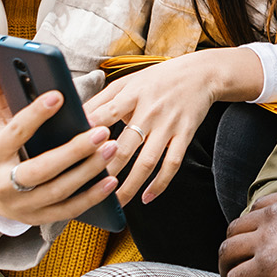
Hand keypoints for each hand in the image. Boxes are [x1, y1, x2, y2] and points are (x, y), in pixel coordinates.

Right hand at [0, 60, 118, 225]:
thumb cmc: (4, 149)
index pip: (14, 133)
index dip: (35, 114)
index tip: (59, 96)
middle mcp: (2, 185)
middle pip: (40, 169)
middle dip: (72, 151)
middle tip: (101, 131)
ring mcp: (22, 206)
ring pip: (58, 190)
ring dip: (88, 170)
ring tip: (112, 147)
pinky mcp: (39, 219)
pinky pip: (69, 210)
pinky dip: (92, 196)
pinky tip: (112, 180)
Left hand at [84, 47, 261, 202]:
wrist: (201, 73)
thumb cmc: (158, 78)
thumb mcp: (128, 81)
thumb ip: (102, 99)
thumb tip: (75, 118)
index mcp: (132, 93)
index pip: (108, 114)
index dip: (92, 132)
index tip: (74, 151)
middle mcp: (150, 110)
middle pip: (125, 145)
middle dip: (106, 170)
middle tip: (89, 190)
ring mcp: (169, 125)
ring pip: (148, 161)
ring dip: (131, 185)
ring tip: (116, 203)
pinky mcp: (185, 135)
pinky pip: (172, 163)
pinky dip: (160, 183)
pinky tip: (147, 197)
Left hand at [219, 187, 276, 276]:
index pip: (259, 208)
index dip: (253, 226)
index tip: (256, 241)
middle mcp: (276, 214)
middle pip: (237, 227)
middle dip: (235, 244)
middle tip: (239, 261)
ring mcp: (269, 240)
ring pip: (228, 251)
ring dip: (227, 265)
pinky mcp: (267, 268)